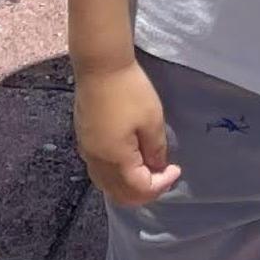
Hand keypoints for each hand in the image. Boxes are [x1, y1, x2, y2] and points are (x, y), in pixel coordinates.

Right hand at [74, 62, 179, 205]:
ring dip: (129, 185)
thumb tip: (156, 168)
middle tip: (164, 175)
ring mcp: (87, 152)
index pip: (140, 189)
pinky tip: (129, 161)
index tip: (176, 169)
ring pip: (107, 185)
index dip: (161, 184)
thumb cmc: (129, 90)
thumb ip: (155, 150)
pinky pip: (99, 172)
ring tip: (148, 169)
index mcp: (116, 160)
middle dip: (145, 191)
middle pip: (120, 194)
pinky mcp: (83, 141)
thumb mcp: (152, 120)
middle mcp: (97, 162)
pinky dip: (116, 176)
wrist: (100, 66)